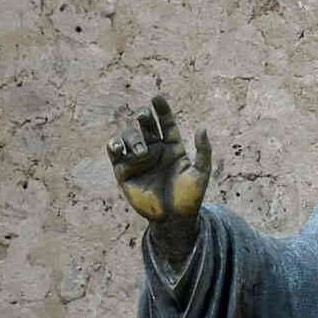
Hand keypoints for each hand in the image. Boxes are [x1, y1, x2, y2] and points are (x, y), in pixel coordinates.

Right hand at [107, 94, 211, 227]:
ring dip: (132, 137)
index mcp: (173, 148)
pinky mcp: (124, 172)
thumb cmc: (191, 196)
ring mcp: (138, 160)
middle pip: (145, 127)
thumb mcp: (202, 173)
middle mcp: (154, 151)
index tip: (157, 97)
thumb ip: (203, 151)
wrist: (175, 219)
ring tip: (141, 151)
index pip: (166, 123)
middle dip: (143, 118)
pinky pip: (114, 154)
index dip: (161, 110)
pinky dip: (113, 146)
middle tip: (144, 116)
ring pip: (129, 137)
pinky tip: (117, 147)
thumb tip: (202, 127)